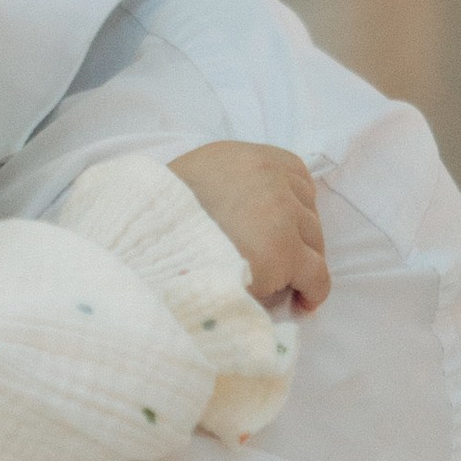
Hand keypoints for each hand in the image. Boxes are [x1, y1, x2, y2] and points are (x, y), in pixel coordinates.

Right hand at [168, 142, 328, 313]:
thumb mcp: (187, 186)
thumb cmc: (155, 224)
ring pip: (313, 242)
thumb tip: (237, 223)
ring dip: (300, 262)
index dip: (290, 209)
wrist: (143, 249)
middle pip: (307, 209)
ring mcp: (279, 212)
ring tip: (280, 285)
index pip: (293, 174)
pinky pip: (317, 275)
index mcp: (240, 156)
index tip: (278, 231)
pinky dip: (312, 290)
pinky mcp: (283, 252)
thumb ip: (219, 191)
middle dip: (296, 237)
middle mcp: (267, 175)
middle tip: (277, 264)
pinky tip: (301, 304)